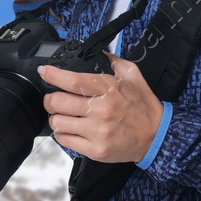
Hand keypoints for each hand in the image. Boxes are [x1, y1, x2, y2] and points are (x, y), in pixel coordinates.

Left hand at [38, 51, 163, 163]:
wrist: (156, 136)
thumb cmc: (142, 106)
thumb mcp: (132, 76)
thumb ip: (112, 61)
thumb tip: (93, 50)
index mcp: (109, 89)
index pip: (73, 80)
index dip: (53, 75)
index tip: (44, 72)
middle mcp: (102, 110)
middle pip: (57, 102)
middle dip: (50, 99)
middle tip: (55, 99)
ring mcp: (98, 132)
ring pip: (57, 122)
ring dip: (56, 118)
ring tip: (65, 116)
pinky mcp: (95, 150)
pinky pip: (64, 140)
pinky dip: (63, 134)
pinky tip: (72, 129)